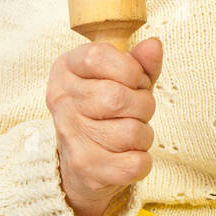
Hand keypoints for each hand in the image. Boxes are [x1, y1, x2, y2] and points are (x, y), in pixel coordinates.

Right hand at [46, 37, 163, 215]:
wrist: (79, 165)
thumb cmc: (105, 112)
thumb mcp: (121, 79)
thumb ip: (140, 62)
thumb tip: (153, 45)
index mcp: (65, 70)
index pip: (98, 56)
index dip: (130, 69)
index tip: (135, 80)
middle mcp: (62, 102)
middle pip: (118, 97)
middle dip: (143, 105)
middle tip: (136, 111)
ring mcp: (71, 138)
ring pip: (131, 132)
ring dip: (144, 134)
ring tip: (130, 134)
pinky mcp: (86, 170)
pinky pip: (135, 163)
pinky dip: (143, 161)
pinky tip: (127, 156)